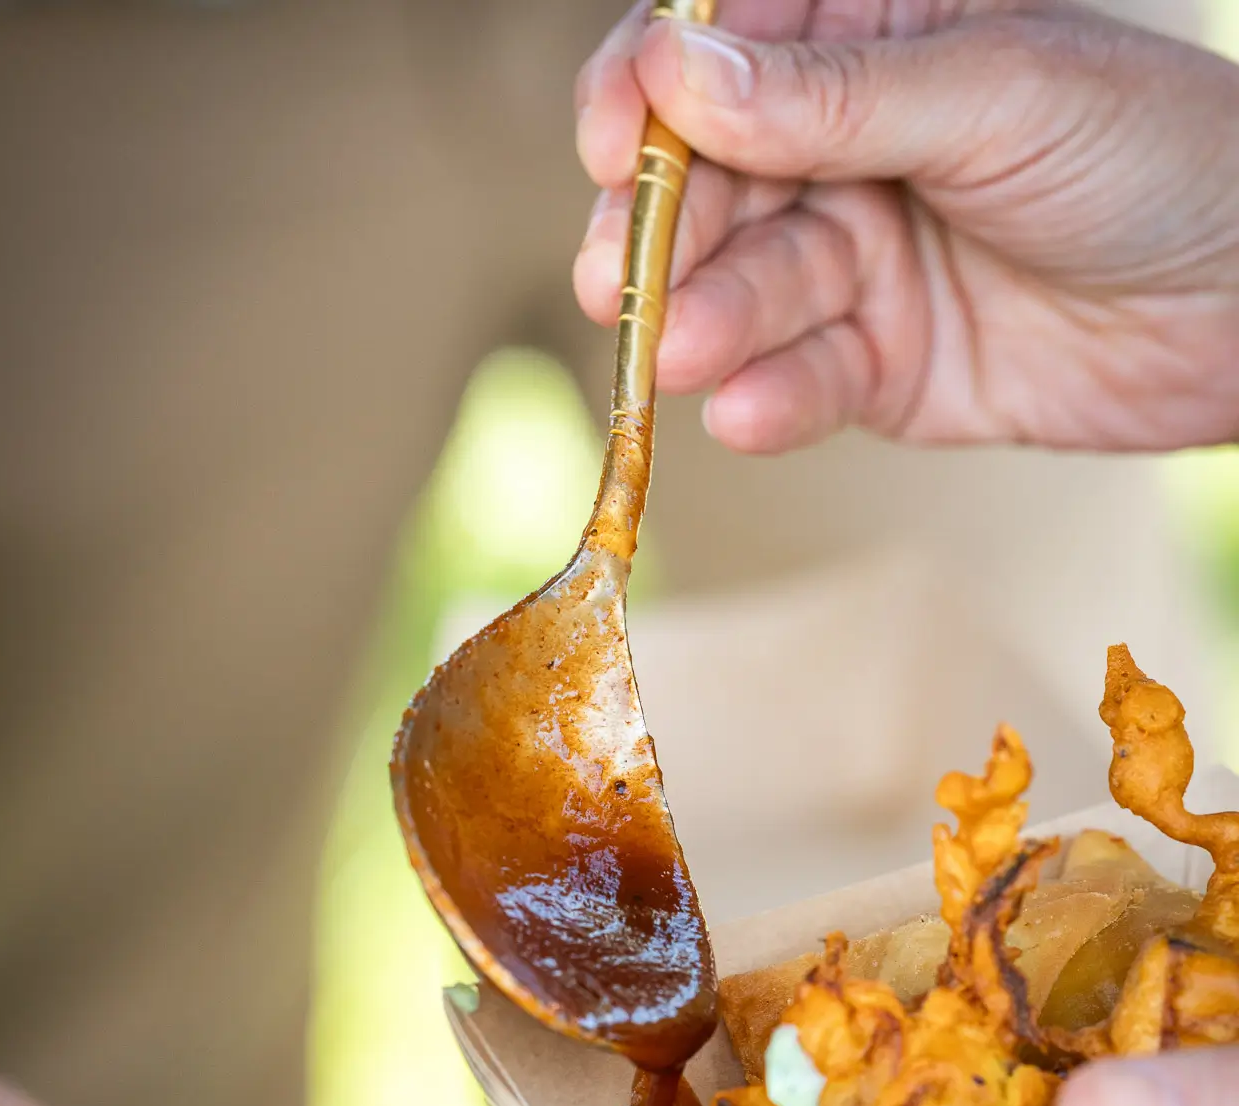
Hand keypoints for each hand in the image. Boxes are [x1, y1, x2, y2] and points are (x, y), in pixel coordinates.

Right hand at [574, 1, 1238, 454]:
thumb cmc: (1147, 153)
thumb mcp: (994, 94)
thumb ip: (834, 98)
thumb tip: (679, 78)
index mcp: (874, 29)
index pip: (722, 48)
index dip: (650, 93)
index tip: (613, 141)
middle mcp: (848, 143)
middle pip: (709, 180)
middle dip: (664, 232)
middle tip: (622, 281)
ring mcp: (859, 257)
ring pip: (747, 287)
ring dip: (711, 322)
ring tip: (688, 352)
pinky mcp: (879, 366)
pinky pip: (804, 378)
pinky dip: (772, 398)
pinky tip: (748, 412)